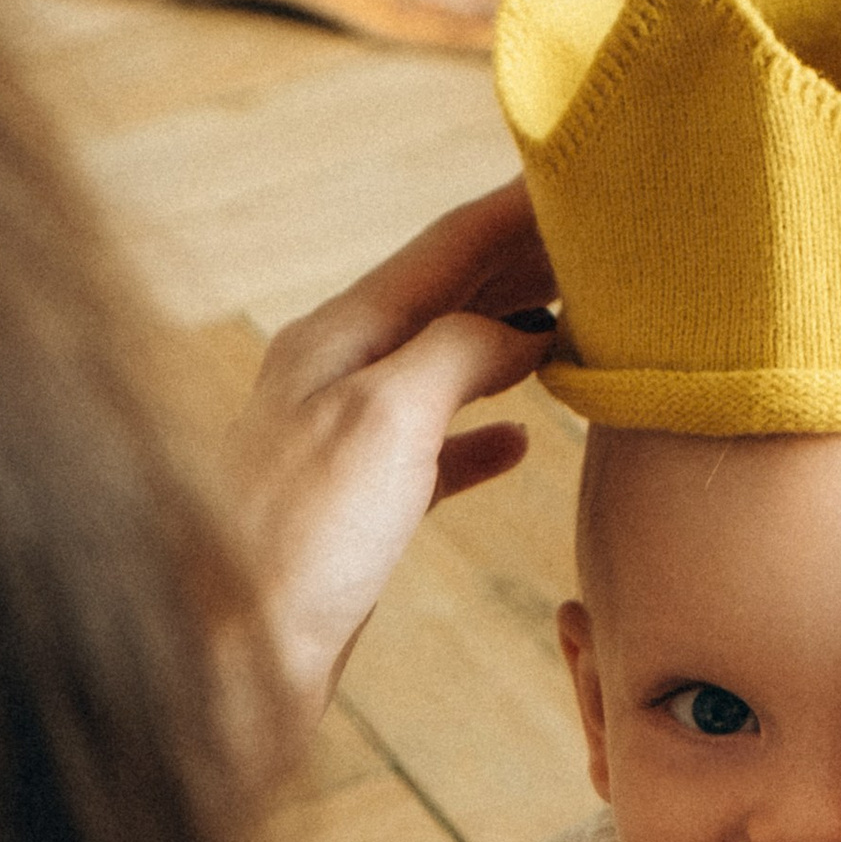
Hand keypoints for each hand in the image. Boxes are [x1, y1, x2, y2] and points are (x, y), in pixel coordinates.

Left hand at [230, 184, 557, 735]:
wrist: (237, 659)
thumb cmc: (302, 540)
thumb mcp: (387, 418)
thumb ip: (456, 353)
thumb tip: (518, 329)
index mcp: (337, 336)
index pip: (445, 247)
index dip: (518, 211)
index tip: (585, 182)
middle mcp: (334, 374)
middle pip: (445, 297)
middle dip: (523, 266)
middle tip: (603, 247)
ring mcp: (342, 440)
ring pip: (442, 366)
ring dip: (509, 340)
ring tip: (578, 325)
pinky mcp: (354, 507)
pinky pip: (430, 448)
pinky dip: (481, 433)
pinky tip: (519, 444)